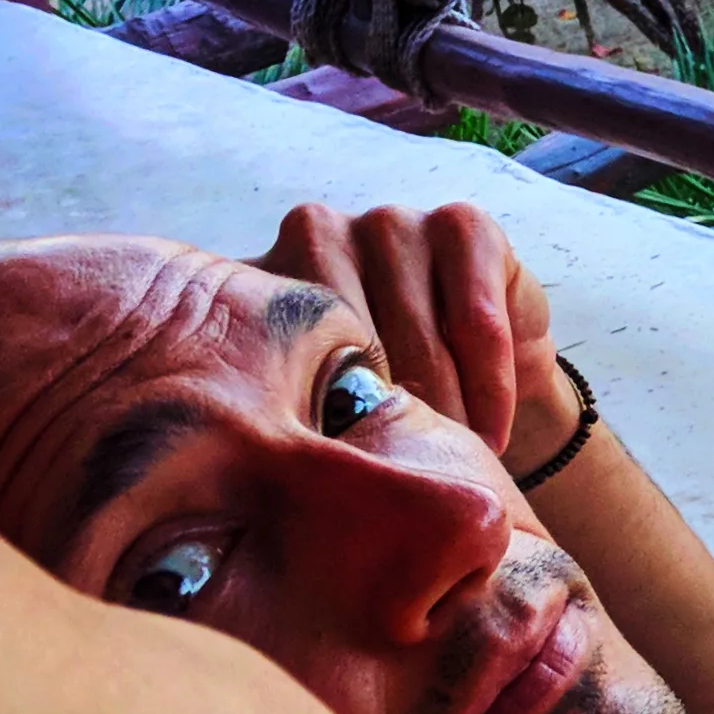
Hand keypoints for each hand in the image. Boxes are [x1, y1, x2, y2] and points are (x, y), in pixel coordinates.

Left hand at [251, 203, 572, 475]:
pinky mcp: (464, 226)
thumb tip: (221, 479)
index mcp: (261, 275)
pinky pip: (477, 322)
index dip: (314, 428)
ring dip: (444, 419)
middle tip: (401, 491)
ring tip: (452, 474)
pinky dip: (489, 387)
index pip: (276, 354)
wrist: (479, 385)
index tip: (333, 488)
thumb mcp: (311, 413)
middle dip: (381, 428)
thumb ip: (266, 418)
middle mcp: (318, 234)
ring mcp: (390, 222)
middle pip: (350, 346)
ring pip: (417, 339)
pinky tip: (492, 434)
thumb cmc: (381, 405)